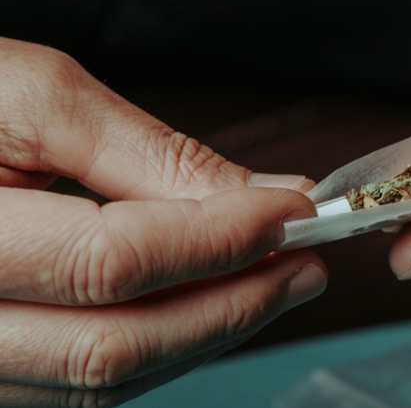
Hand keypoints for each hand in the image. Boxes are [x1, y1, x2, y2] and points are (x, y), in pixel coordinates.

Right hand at [0, 37, 326, 406]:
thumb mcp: (35, 99)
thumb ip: (150, 155)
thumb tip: (259, 197)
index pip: (109, 262)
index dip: (217, 240)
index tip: (293, 211)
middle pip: (113, 345)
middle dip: (233, 302)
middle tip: (306, 261)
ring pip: (104, 380)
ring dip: (209, 332)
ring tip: (277, 283)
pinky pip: (84, 384)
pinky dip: (165, 348)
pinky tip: (211, 306)